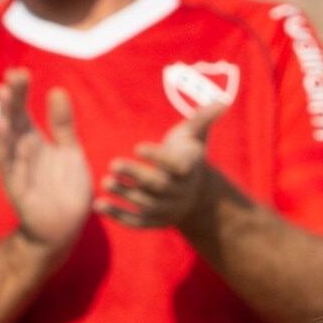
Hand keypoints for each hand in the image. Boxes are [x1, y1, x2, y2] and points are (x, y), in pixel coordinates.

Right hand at [0, 69, 92, 253]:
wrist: (64, 226)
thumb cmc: (64, 188)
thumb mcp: (69, 151)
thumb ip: (62, 123)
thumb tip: (57, 90)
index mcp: (33, 140)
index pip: (23, 110)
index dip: (20, 92)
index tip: (20, 72)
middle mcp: (22, 151)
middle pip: (12, 120)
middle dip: (11, 100)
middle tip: (11, 78)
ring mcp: (17, 168)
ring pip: (6, 141)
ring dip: (3, 120)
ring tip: (2, 99)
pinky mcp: (18, 187)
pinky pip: (9, 166)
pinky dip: (5, 150)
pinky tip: (3, 131)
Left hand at [95, 103, 224, 230]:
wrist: (195, 194)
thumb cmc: (187, 155)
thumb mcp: (195, 136)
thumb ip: (203, 118)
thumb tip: (223, 101)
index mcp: (189, 169)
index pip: (176, 165)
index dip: (158, 158)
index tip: (138, 147)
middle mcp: (180, 192)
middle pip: (159, 186)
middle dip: (137, 175)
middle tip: (114, 164)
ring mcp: (168, 209)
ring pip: (146, 204)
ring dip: (125, 195)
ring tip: (105, 182)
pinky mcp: (155, 221)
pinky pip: (136, 222)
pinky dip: (118, 216)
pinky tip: (98, 205)